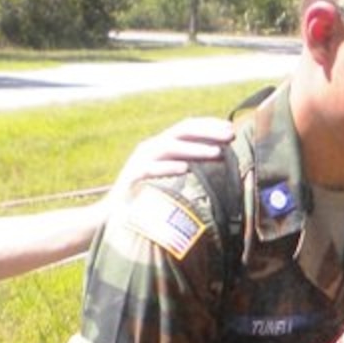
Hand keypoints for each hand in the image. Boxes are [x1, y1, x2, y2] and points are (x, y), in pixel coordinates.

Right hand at [102, 117, 235, 212]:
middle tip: (230, 135)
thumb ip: (187, 169)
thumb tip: (218, 165)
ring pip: (169, 147)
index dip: (209, 125)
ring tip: (217, 153)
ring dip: (195, 149)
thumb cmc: (147, 199)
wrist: (112, 216)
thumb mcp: (169, 179)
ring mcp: (139, 161)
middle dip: (207, 132)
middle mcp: (150, 148)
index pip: (187, 127)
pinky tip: (185, 169)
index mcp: (160, 145)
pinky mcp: (132, 177)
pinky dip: (168, 167)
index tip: (230, 130)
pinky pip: (151, 169)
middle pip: (181, 131)